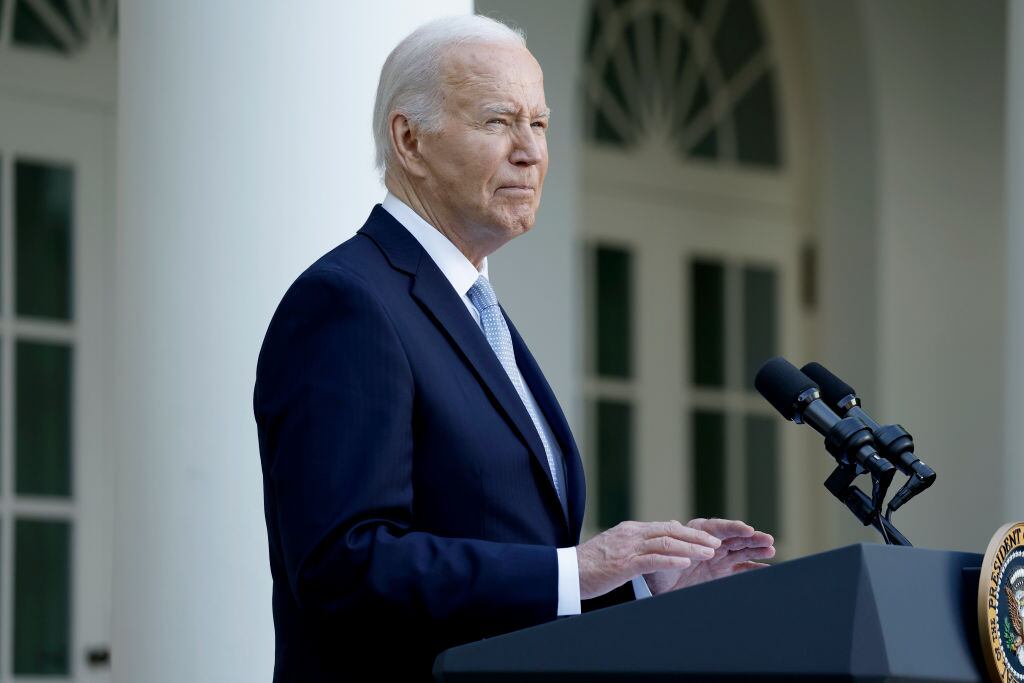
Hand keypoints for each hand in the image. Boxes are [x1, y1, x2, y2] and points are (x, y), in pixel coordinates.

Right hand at [576, 520, 721, 599]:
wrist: (566, 572)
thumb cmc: (590, 565)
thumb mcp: (616, 548)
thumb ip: (636, 543)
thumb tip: (658, 538)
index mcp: (631, 531)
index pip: (666, 527)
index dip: (689, 532)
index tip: (707, 538)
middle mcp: (631, 535)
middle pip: (670, 530)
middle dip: (696, 537)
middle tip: (716, 543)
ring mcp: (627, 548)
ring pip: (665, 542)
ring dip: (690, 547)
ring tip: (709, 552)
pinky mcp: (623, 564)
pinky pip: (651, 559)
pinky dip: (671, 559)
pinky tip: (686, 562)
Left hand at [641, 518, 774, 595]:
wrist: (658, 585)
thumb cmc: (659, 564)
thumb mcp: (662, 551)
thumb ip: (673, 539)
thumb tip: (675, 523)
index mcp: (697, 532)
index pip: (718, 527)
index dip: (733, 528)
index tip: (747, 529)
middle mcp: (712, 542)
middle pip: (734, 537)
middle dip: (751, 537)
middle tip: (767, 538)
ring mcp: (720, 557)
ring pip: (742, 551)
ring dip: (757, 549)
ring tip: (771, 548)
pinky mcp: (724, 572)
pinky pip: (743, 569)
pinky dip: (756, 568)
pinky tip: (768, 568)